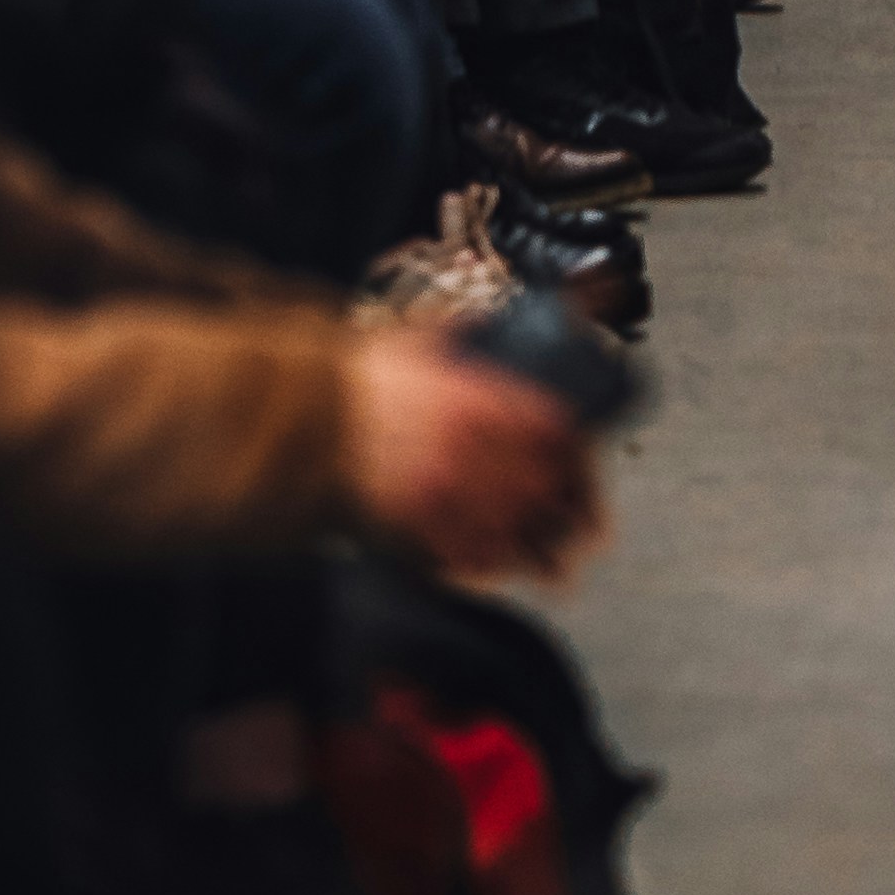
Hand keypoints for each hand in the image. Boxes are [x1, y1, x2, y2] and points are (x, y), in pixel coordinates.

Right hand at [341, 329, 602, 581]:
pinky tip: (498, 570)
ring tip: (557, 570)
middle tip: (591, 530)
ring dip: (539, 552)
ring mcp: (446, 493)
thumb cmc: (359, 378)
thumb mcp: (419, 340)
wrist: (304, 416)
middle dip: (573, 513)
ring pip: (510, 530)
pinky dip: (487, 566)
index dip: (579, 457)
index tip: (585, 470)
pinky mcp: (414, 525)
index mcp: (480, 400)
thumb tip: (484, 324)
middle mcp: (473, 450)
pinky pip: (463, 555)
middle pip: (543, 488)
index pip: (554, 431)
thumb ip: (460, 335)